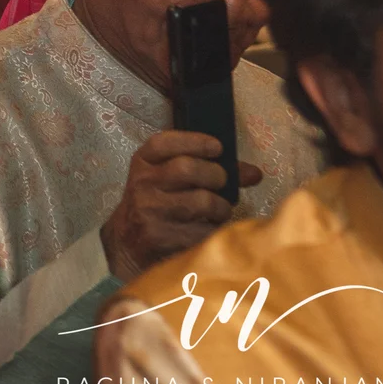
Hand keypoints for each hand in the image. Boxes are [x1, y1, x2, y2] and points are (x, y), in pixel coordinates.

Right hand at [100, 130, 262, 280]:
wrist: (127, 242)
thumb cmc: (159, 203)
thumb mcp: (171, 179)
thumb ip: (209, 170)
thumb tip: (255, 173)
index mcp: (143, 162)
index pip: (164, 143)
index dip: (194, 141)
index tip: (217, 147)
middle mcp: (143, 183)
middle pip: (188, 168)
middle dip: (216, 176)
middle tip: (222, 185)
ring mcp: (149, 211)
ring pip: (202, 201)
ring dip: (221, 208)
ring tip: (218, 212)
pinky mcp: (160, 237)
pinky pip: (203, 231)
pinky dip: (214, 231)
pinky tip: (208, 230)